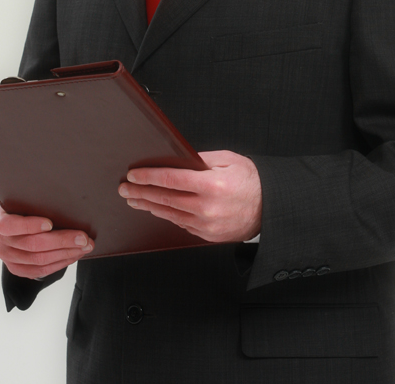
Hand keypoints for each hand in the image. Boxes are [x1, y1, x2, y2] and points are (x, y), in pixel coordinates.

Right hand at [0, 204, 94, 278]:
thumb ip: (36, 202)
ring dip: (66, 254)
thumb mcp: (24, 199)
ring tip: (85, 247)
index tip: (50, 223)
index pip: (10, 225)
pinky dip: (60, 263)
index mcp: (0, 221)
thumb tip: (63, 202)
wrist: (12, 219)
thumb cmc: (23, 206)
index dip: (30, 225)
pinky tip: (73, 256)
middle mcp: (1, 242)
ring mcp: (8, 258)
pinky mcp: (17, 269)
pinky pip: (40, 271)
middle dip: (62, 241)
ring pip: (39, 260)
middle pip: (32, 245)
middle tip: (83, 238)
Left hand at [118, 150, 261, 242]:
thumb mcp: (229, 160)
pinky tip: (157, 209)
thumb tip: (178, 158)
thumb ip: (202, 159)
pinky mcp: (207, 236)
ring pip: (169, 214)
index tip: (134, 174)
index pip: (171, 179)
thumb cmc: (251, 182)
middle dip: (141, 192)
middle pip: (165, 199)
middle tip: (125, 188)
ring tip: (134, 199)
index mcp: (212, 185)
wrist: (269, 208)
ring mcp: (206, 225)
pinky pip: (181, 224)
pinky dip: (167, 215)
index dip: (149, 176)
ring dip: (149, 206)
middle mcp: (207, 208)